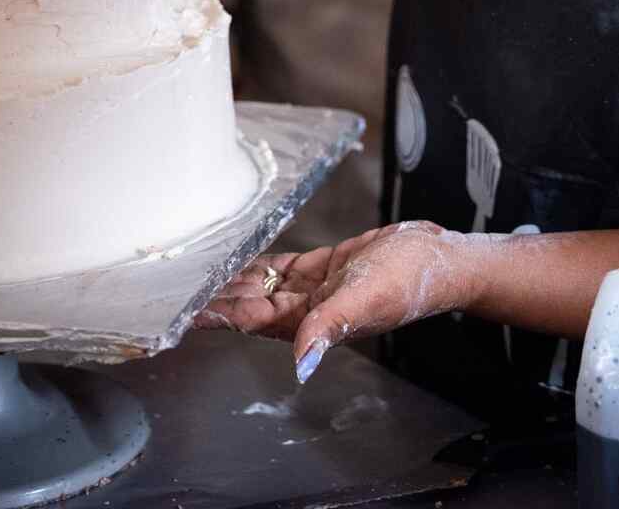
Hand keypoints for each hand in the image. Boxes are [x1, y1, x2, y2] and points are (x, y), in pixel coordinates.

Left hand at [195, 221, 476, 381]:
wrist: (439, 256)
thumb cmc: (411, 279)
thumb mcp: (366, 297)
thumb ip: (330, 325)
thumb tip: (301, 362)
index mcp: (313, 322)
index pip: (253, 320)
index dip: (220, 314)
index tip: (187, 310)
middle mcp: (309, 309)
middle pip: (251, 304)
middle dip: (218, 298)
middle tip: (178, 285)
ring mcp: (317, 289)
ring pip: (265, 285)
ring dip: (235, 279)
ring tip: (200, 271)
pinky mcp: (328, 267)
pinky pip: (286, 267)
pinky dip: (263, 262)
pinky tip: (242, 257)